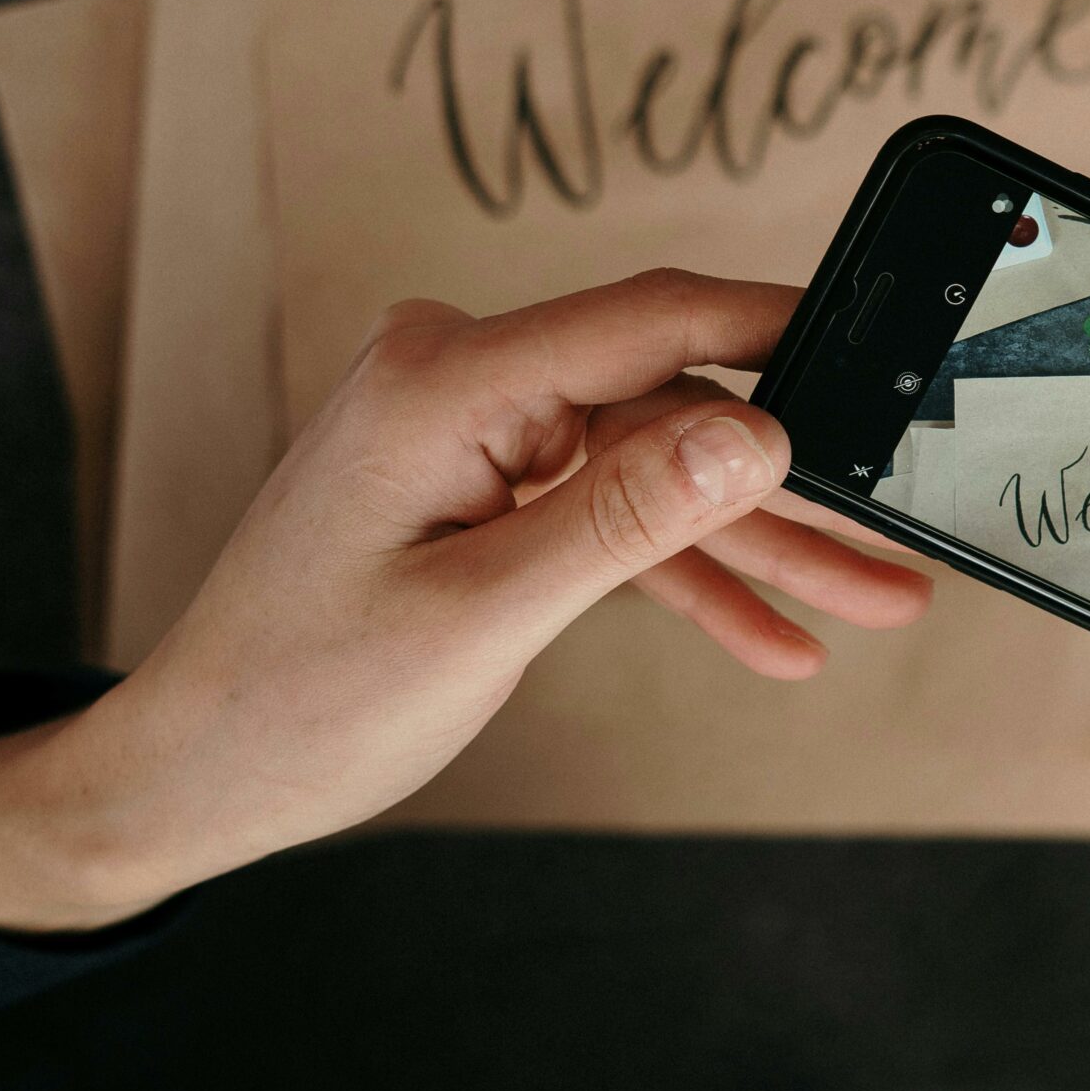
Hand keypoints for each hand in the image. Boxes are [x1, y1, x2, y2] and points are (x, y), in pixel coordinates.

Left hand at [0, 269, 930, 932]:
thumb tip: (753, 433)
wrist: (198, 769)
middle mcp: (460, 379)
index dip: (776, 332)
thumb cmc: (302, 698)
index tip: (881, 352)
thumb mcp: (485, 615)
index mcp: (445, 380)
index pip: (648, 321)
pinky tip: (771, 632)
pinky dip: (683, 573)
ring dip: (753, 545)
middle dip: (785, 495)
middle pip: (671, 411)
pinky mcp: (484, 481)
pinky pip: (611, 513)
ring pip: (656, 470)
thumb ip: (626, 515)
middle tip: (891, 549)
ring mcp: (474, 430)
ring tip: (867, 602)